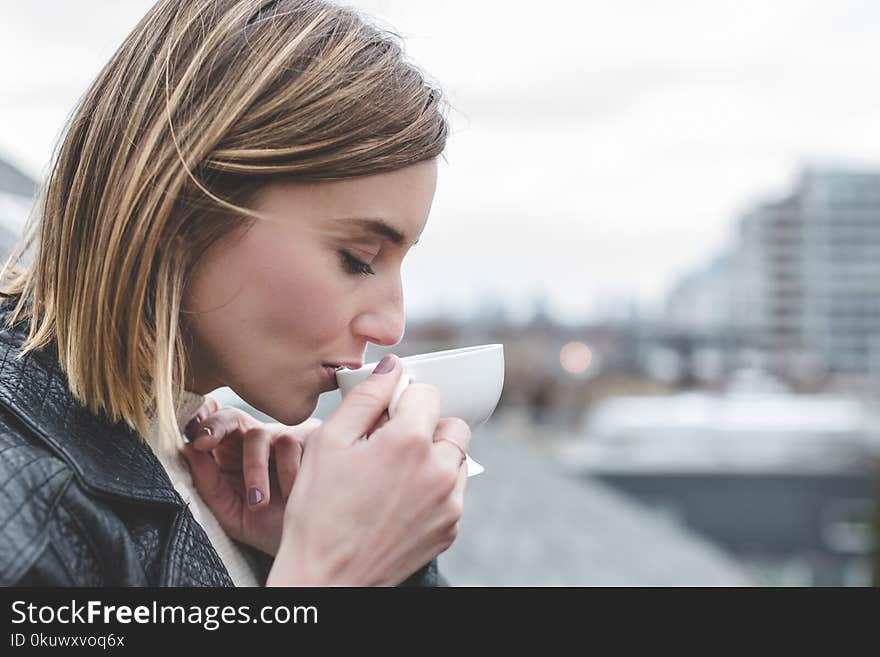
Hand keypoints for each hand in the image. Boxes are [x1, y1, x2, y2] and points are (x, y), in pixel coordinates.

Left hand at [180, 396, 321, 555]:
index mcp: (234, 453)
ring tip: (259, 504)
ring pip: (260, 434)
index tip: (190, 438)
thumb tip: (187, 449)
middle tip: (203, 444)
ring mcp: (286, 437)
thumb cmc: (270, 526)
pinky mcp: (313, 439)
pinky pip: (292, 443)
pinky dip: (287, 472)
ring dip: (254, 470)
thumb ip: (208, 484)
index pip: (213, 424)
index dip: (201, 422)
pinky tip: (291, 495)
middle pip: (232, 416)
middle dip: (215, 426)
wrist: (310, 542)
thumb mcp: (231, 512)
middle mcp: (259, 440)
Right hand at [267, 354, 470, 586]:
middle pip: (451, 424)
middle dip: (426, 426)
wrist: (326, 579)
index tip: (382, 417)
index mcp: (409, 442)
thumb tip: (392, 368)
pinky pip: (453, 491)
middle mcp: (438, 470)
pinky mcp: (450, 528)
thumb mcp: (328, 442)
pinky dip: (434, 487)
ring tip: (392, 475)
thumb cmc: (318, 511)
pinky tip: (398, 499)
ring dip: (433, 456)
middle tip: (389, 444)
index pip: (427, 393)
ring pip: (456, 458)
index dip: (402, 399)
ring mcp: (449, 503)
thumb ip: (366, 398)